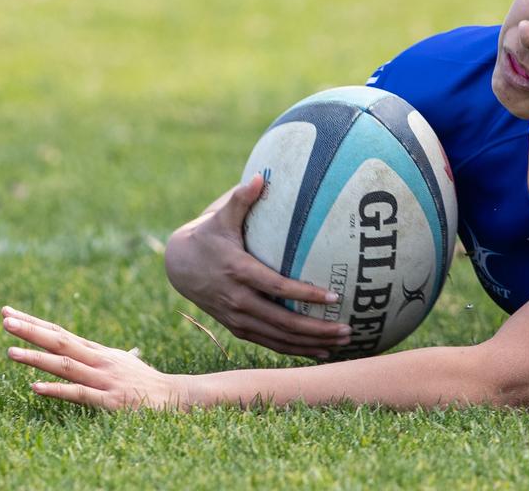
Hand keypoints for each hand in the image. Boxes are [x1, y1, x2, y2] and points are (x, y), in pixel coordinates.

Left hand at [3, 306, 186, 409]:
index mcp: (100, 352)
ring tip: (11, 352)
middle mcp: (100, 361)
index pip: (61, 334)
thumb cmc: (145, 382)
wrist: (175, 396)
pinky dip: (58, 390)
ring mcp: (104, 379)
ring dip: (37, 359)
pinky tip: (36, 387)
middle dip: (32, 331)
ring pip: (66, 365)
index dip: (35, 323)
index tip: (10, 312)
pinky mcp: (109, 400)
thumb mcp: (123, 363)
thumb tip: (83, 345)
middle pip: (61, 343)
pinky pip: (80, 393)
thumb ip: (102, 355)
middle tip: (6, 320)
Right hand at [164, 175, 351, 357]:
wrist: (180, 265)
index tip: (333, 296)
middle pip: (283, 322)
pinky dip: (295, 350)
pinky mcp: (238, 328)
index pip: (276, 287)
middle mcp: (238, 300)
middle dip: (317, 328)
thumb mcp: (220, 216)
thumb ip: (241, 199)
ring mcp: (238, 317)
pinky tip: (321, 351)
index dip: (304, 294)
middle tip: (349, 328)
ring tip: (344, 343)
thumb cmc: (209, 234)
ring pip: (279, 338)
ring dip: (311, 343)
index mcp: (238, 271)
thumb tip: (259, 176)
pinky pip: (270, 343)